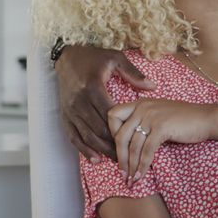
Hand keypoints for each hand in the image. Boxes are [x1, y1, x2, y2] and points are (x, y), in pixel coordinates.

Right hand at [55, 45, 153, 160]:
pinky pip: (73, 136)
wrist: (67, 56)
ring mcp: (70, 110)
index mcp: (93, 88)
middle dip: (114, 145)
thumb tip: (153, 86)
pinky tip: (95, 159)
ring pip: (87, 136)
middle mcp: (79, 102)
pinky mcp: (65, 115)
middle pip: (98, 129)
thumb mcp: (115, 58)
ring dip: (102, 150)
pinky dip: (84, 149)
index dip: (122, 129)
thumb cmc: (94, 57)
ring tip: (118, 160)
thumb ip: (133, 73)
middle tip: (131, 156)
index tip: (137, 138)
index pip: (109, 114)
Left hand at [107, 99, 215, 184]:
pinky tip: (141, 176)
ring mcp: (152, 116)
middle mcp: (143, 107)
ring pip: (133, 146)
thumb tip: (128, 144)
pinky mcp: (162, 128)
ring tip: (131, 179)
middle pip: (120, 135)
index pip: (113, 115)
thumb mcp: (159, 114)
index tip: (119, 148)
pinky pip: (147, 151)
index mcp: (140, 103)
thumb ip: (144, 122)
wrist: (206, 118)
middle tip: (122, 173)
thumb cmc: (185, 120)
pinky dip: (143, 166)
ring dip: (131, 166)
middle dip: (119, 157)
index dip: (111, 132)